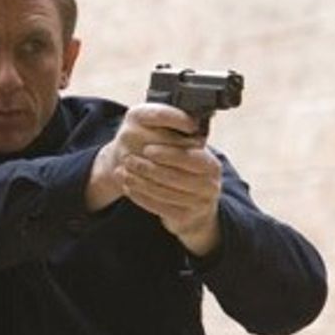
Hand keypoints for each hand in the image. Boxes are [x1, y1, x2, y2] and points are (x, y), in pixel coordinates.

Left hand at [86, 103, 221, 255]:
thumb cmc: (185, 173)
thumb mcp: (187, 154)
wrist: (194, 209)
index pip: (190, 155)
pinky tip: (128, 188)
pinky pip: (159, 207)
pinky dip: (141, 196)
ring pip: (164, 191)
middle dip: (148, 166)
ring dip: (140, 181)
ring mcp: (200, 203)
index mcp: (211, 164)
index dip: (168, 152)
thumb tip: (163, 117)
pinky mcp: (186, 217)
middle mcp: (211, 184)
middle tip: (128, 159)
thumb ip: (178, 140)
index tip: (147, 148)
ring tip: (123, 173)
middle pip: (174, 174)